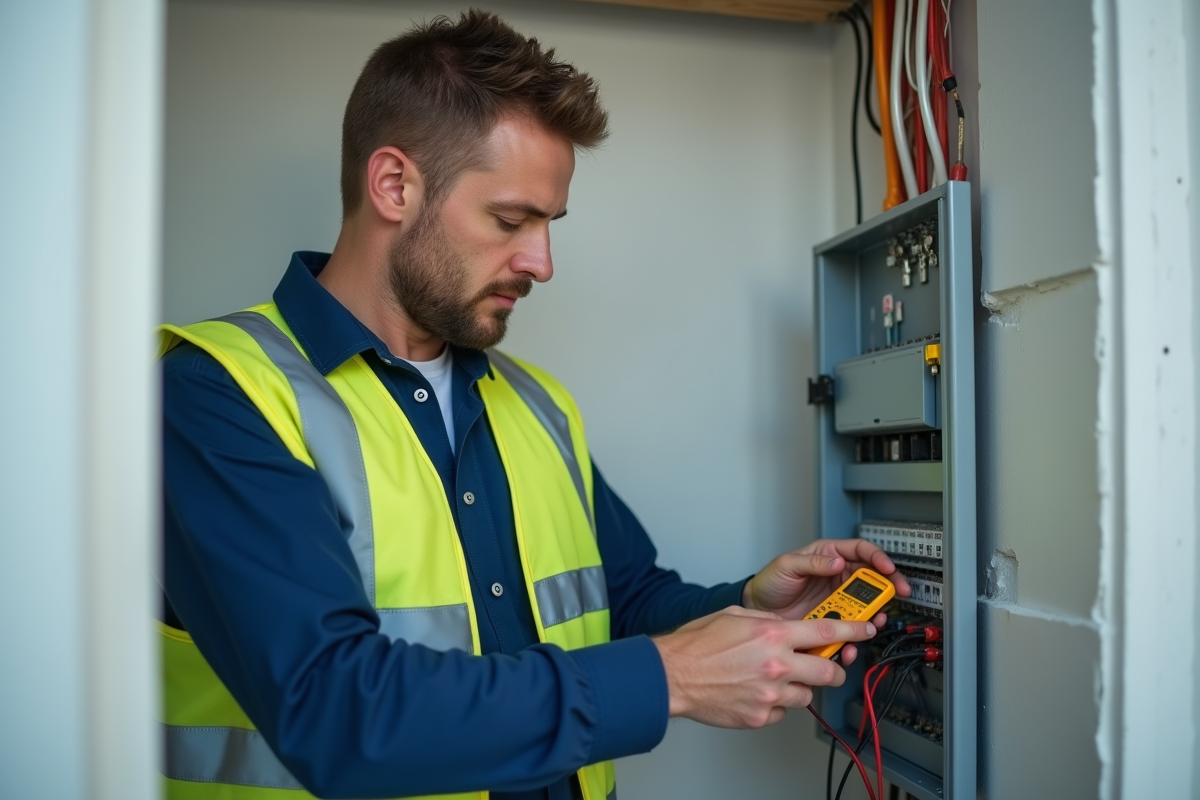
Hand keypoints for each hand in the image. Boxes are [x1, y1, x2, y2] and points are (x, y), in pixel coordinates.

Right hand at [652, 606, 876, 728]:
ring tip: (775, 680)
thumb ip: (768, 622)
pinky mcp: (761, 716)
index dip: (853, 630)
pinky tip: (758, 693)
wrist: (673, 675)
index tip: (866, 629)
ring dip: (799, 688)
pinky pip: (783, 712)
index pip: (827, 631)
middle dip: (833, 669)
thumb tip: (786, 627)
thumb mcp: (736, 616)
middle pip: (828, 671)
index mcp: (773, 635)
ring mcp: (771, 693)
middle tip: (827, 667)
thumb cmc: (697, 645)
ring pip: (807, 695)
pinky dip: (776, 705)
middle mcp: (777, 664)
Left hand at [742, 539, 911, 662]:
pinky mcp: (831, 621)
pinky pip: (848, 629)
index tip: (887, 569)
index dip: (877, 558)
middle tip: (894, 595)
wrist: (758, 608)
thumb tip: (837, 561)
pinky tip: (851, 642)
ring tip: (873, 622)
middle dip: (885, 588)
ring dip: (872, 616)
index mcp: (829, 557)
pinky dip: (853, 637)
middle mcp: (837, 578)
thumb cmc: (770, 580)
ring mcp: (836, 601)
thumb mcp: (787, 565)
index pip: (861, 552)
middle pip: (870, 580)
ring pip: (864, 607)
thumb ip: (812, 563)